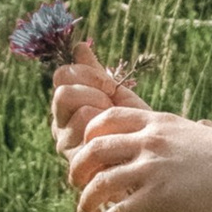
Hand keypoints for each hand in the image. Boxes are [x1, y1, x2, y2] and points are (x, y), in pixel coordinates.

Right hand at [49, 38, 140, 160]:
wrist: (151, 160)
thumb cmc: (133, 127)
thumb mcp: (117, 96)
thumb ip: (95, 73)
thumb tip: (79, 46)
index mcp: (66, 105)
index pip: (62, 76)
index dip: (88, 75)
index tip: (110, 86)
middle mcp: (60, 126)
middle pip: (64, 93)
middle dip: (96, 94)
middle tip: (112, 107)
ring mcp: (68, 147)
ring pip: (82, 112)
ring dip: (107, 115)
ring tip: (118, 127)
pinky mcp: (80, 166)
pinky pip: (94, 134)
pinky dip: (112, 134)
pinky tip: (120, 143)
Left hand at [67, 100, 211, 211]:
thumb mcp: (196, 132)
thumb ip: (178, 132)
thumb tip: (187, 131)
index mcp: (157, 121)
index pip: (109, 117)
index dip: (91, 132)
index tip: (87, 146)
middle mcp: (148, 141)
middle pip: (95, 147)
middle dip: (79, 165)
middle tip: (76, 180)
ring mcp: (150, 168)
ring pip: (101, 181)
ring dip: (86, 198)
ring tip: (83, 210)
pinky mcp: (156, 196)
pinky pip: (118, 211)